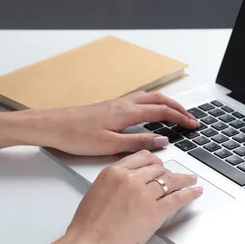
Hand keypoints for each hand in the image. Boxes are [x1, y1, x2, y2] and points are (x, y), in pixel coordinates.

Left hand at [0, 91, 198, 154]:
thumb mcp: (110, 145)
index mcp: (127, 113)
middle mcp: (124, 104)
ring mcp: (117, 103)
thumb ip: (138, 143)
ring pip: (149, 98)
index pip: (162, 112)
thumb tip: (161, 141)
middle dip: (178, 108)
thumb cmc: (76, 136)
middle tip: (191, 118)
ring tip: (177, 113)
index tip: (193, 125)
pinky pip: (140, 100)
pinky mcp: (111, 106)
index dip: (180, 118)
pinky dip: (153, 104)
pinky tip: (151, 112)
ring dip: (166, 104)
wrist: (52, 125)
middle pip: (159, 100)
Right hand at [12, 150, 202, 243]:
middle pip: (159, 169)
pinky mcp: (155, 211)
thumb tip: (128, 186)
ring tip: (191, 181)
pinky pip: (178, 197)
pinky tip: (196, 192)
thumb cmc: (87, 228)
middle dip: (169, 173)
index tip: (161, 166)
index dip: (155, 163)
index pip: (142, 158)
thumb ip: (115, 184)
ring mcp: (144, 194)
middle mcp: (131, 179)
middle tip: (176, 177)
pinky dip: (190, 194)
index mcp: (114, 172)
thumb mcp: (97, 193)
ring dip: (184, 180)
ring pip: (171, 181)